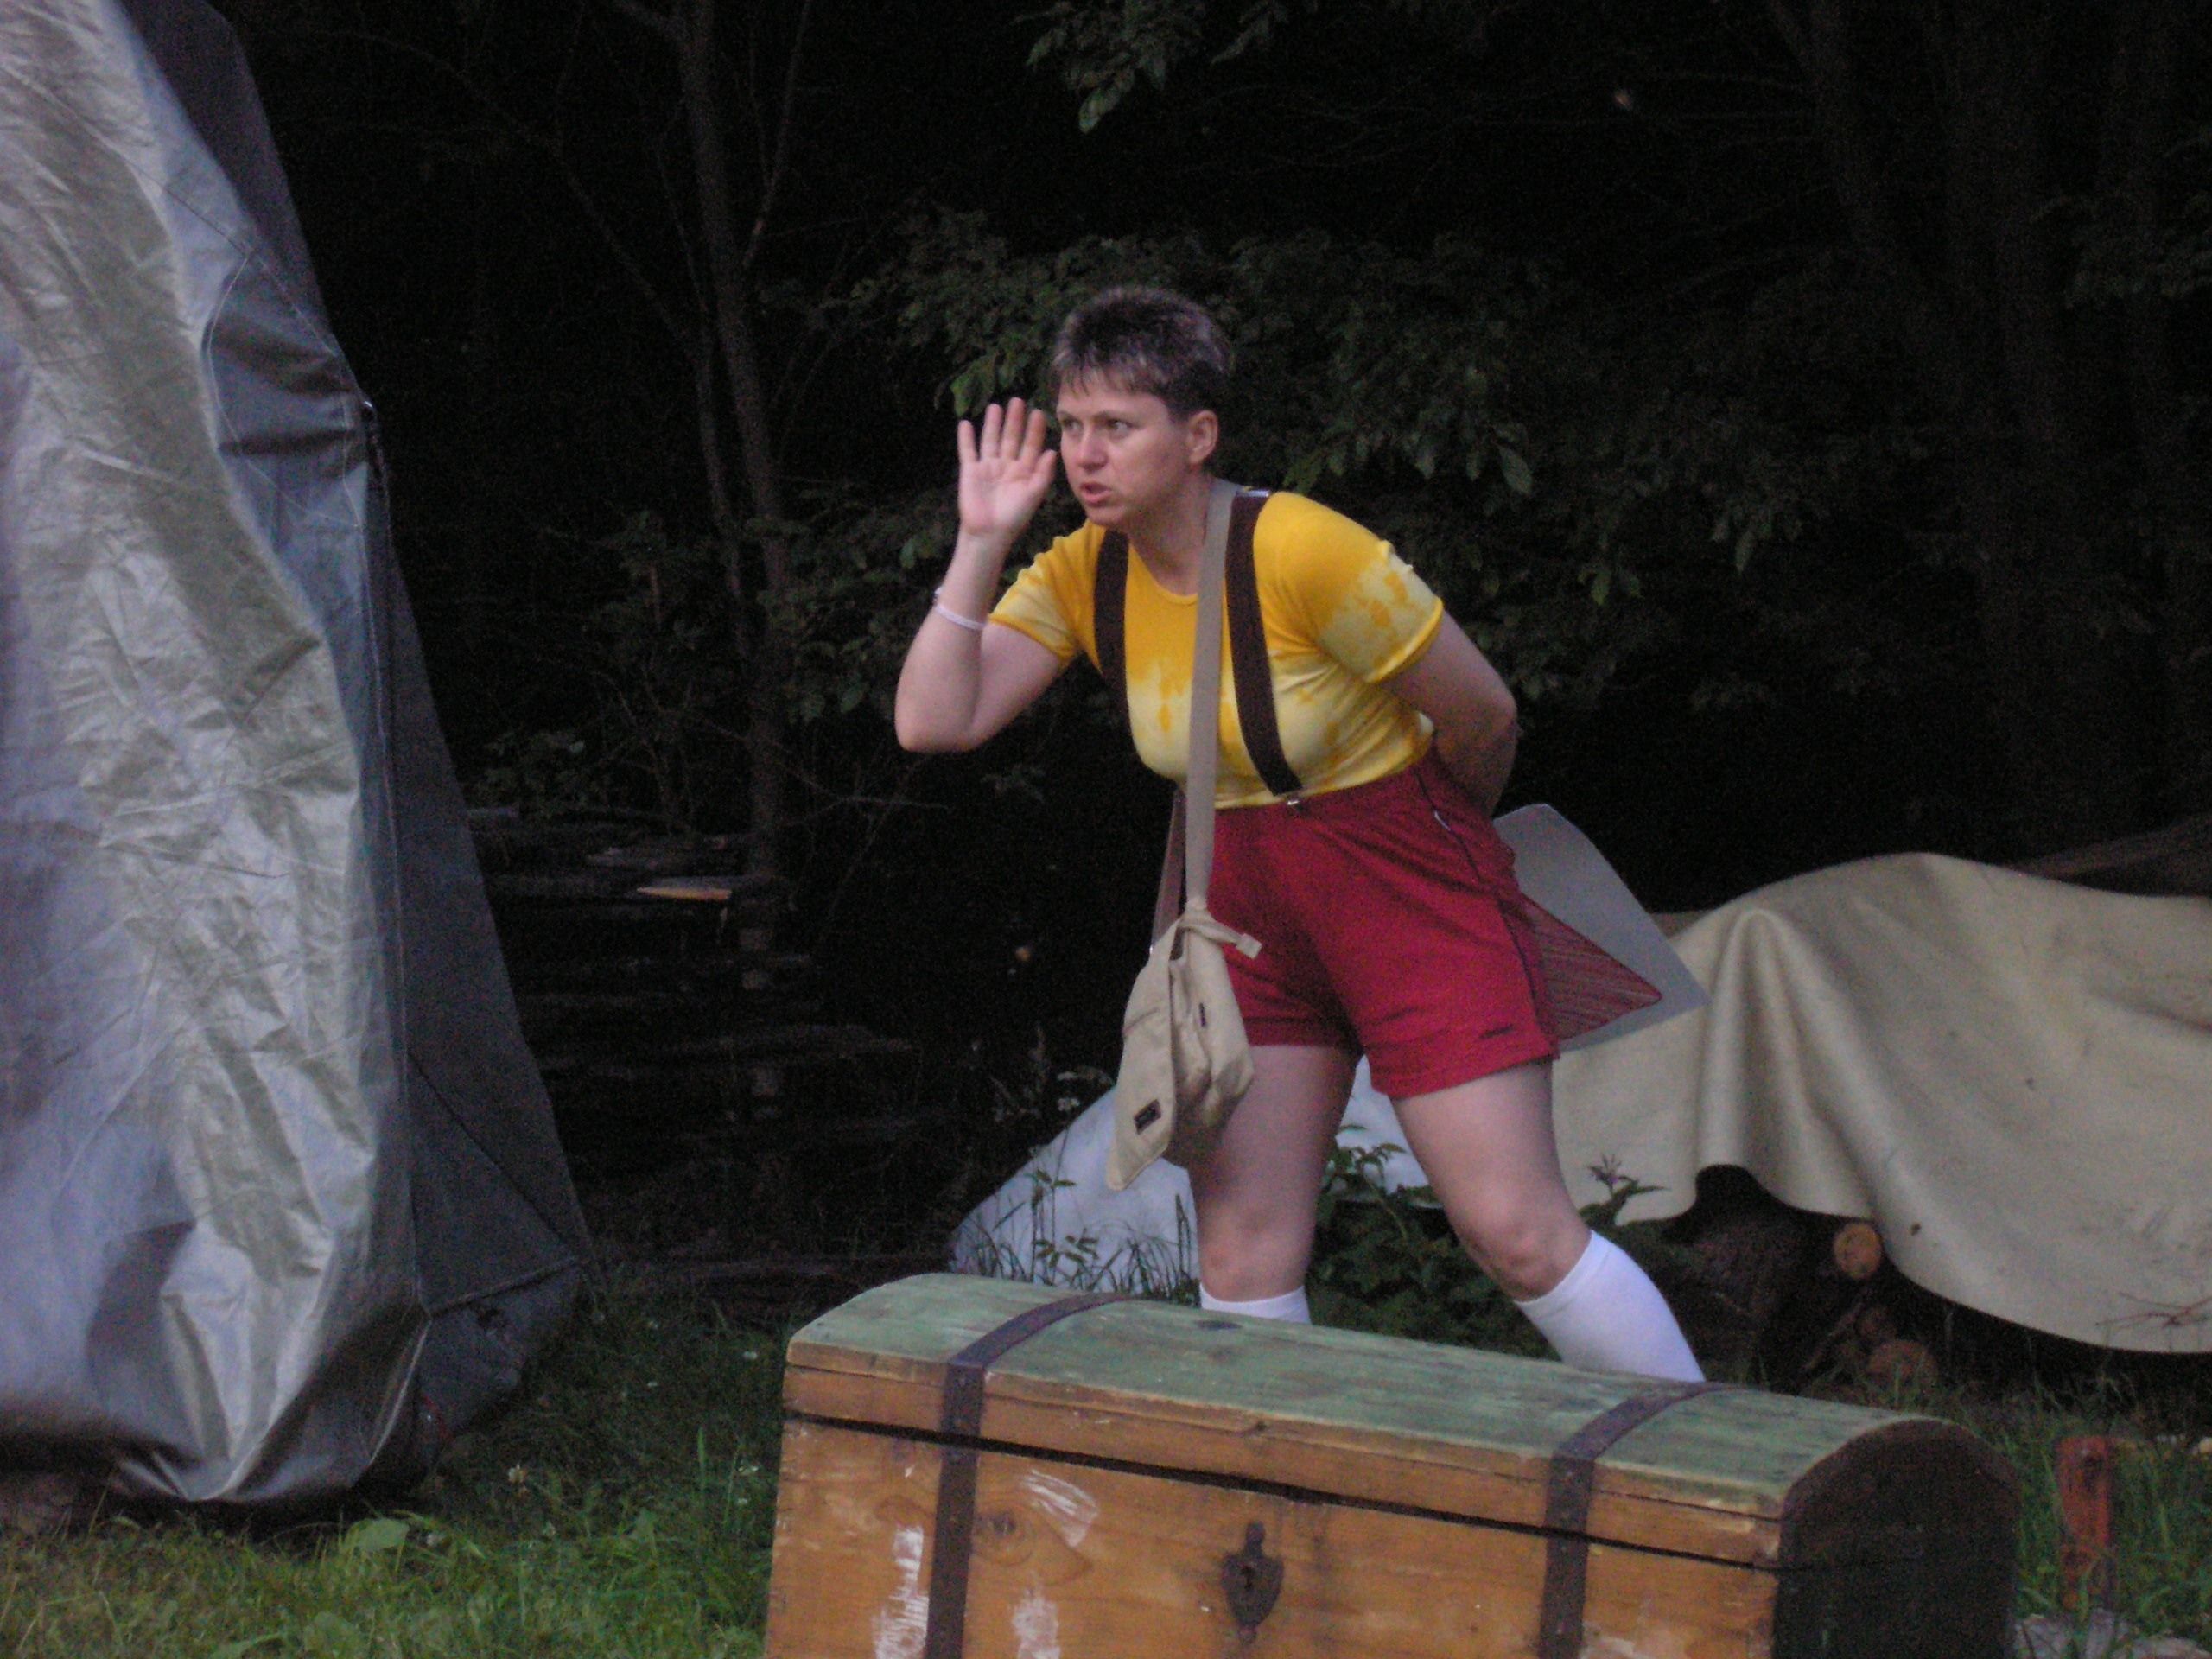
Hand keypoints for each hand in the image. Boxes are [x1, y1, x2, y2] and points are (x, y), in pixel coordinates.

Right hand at [957, 399, 1057, 540]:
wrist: (989, 534)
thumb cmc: (1014, 517)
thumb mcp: (1033, 496)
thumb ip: (1043, 474)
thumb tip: (1052, 451)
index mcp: (1023, 471)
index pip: (1030, 446)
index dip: (1034, 430)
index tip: (1038, 412)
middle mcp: (1006, 466)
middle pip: (1010, 438)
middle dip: (1014, 420)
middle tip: (1018, 400)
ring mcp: (988, 467)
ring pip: (990, 440)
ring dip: (992, 424)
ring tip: (995, 406)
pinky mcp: (970, 471)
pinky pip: (968, 451)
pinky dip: (966, 438)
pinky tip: (965, 423)